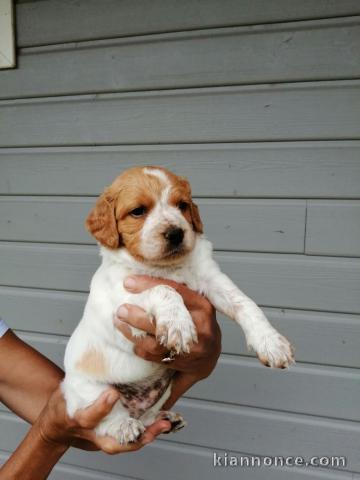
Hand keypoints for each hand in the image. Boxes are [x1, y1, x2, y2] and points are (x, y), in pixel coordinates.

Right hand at [36, 386, 170, 453]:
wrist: (56, 427)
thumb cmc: (63, 403)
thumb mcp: (64, 390)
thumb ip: (79, 378)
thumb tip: (93, 350)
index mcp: (78, 419)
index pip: (88, 417)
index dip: (101, 407)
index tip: (113, 394)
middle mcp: (93, 434)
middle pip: (114, 443)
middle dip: (137, 436)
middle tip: (157, 425)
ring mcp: (104, 437)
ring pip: (127, 443)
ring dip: (148, 434)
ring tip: (165, 423)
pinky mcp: (114, 435)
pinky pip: (131, 437)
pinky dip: (147, 430)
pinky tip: (163, 420)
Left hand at [114, 275, 221, 408]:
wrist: (211, 353)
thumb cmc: (198, 321)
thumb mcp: (193, 302)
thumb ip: (174, 292)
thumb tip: (138, 280)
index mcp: (202, 306)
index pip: (174, 291)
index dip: (149, 285)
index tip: (128, 283)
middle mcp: (200, 327)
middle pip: (165, 321)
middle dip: (138, 316)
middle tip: (120, 310)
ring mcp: (192, 348)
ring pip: (157, 343)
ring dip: (134, 335)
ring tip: (119, 324)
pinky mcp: (183, 363)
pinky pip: (156, 358)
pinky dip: (141, 350)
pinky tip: (132, 342)